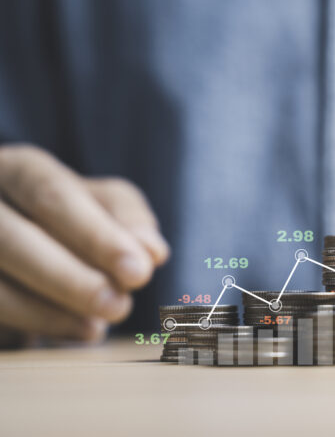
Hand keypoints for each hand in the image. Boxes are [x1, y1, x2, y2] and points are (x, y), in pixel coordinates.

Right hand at [0, 144, 168, 343]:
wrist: (15, 232)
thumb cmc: (68, 214)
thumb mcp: (104, 203)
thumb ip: (129, 221)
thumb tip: (152, 253)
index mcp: (17, 170)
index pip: (53, 195)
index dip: (96, 236)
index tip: (138, 272)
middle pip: (14, 240)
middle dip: (71, 280)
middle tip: (118, 307)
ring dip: (48, 313)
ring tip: (97, 327)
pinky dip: (31, 327)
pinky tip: (72, 332)